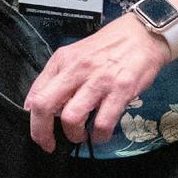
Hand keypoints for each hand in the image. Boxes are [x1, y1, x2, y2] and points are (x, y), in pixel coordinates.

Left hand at [23, 15, 169, 152]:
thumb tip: (39, 105)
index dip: (33, 119)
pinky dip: (99, 136)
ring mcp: (99, 79)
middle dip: (42, 133)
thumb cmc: (111, 44)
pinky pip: (102, 123)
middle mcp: (77, 68)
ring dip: (74, 135)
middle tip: (50, 144)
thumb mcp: (79, 53)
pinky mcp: (121, 89)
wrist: (145, 33)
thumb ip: (59, 76)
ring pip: (71, 118)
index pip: (36, 93)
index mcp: (64, 59)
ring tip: (82, 135)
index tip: (40, 130)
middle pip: (45, 106)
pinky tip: (102, 134)